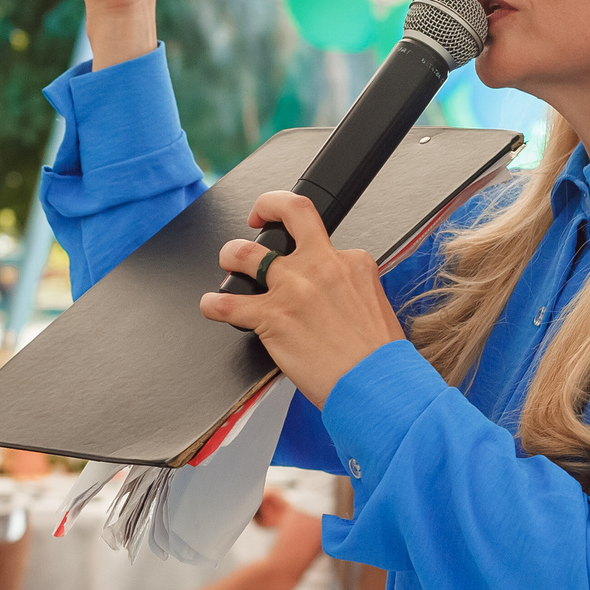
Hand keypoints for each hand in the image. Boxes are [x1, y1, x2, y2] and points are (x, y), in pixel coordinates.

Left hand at [200, 192, 403, 406]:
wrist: (376, 384)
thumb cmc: (379, 357)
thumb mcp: (375, 304)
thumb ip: (348, 289)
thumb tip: (331, 297)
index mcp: (353, 262)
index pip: (323, 238)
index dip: (309, 246)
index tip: (299, 243)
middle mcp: (321, 266)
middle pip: (291, 212)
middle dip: (267, 205)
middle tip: (257, 217)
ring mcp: (293, 288)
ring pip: (246, 253)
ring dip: (231, 254)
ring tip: (228, 263)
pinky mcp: (272, 317)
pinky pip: (228, 304)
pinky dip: (212, 305)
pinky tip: (210, 306)